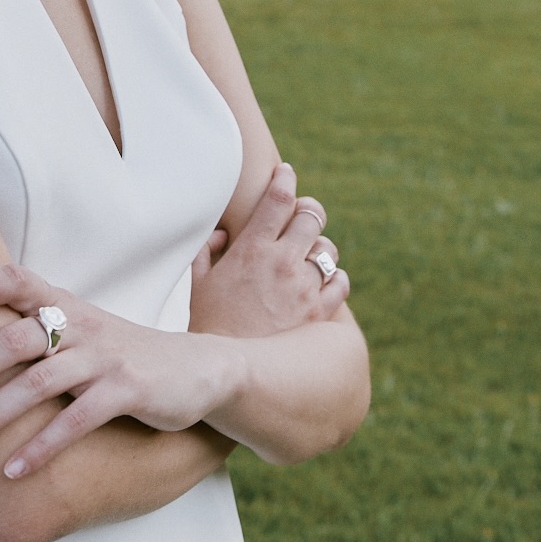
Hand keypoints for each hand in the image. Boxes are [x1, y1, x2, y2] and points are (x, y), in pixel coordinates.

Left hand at [0, 266, 238, 479]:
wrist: (200, 369)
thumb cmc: (121, 353)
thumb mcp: (81, 331)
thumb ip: (36, 331)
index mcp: (65, 305)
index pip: (13, 279)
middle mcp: (81, 324)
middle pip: (14, 337)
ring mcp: (105, 357)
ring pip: (38, 382)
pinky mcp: (127, 390)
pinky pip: (76, 420)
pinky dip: (41, 447)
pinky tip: (13, 470)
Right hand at [189, 162, 349, 338]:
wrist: (230, 369)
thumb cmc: (208, 324)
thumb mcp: (199, 282)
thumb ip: (207, 250)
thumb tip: (223, 235)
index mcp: (252, 249)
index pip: (279, 198)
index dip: (285, 179)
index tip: (286, 173)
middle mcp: (283, 262)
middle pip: (312, 216)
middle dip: (309, 209)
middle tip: (304, 212)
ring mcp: (305, 288)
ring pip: (327, 249)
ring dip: (318, 247)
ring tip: (309, 253)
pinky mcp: (320, 314)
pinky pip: (341, 283)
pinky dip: (335, 278)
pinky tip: (323, 281)